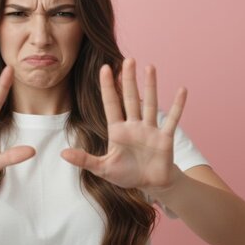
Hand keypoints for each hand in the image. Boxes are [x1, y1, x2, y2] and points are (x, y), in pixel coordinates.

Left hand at [61, 58, 185, 192]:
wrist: (150, 185)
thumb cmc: (127, 174)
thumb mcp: (103, 168)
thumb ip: (84, 160)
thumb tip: (62, 153)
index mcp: (117, 130)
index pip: (111, 103)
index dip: (108, 86)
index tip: (105, 68)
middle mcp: (134, 125)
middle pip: (130, 98)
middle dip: (128, 79)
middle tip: (129, 59)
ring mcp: (150, 129)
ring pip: (150, 103)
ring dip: (151, 86)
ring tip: (150, 67)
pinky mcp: (165, 138)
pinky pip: (172, 119)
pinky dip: (178, 106)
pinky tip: (182, 90)